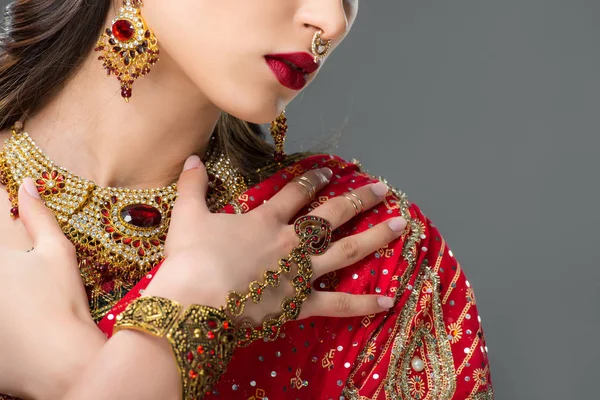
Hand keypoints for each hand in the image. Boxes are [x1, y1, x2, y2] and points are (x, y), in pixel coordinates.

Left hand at [0, 178, 104, 398]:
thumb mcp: (57, 253)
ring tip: (19, 285)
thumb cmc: (62, 304)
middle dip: (6, 241)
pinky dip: (5, 298)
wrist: (58, 361)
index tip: (6, 196)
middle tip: (20, 265)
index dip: (2, 201)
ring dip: (7, 274)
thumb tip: (28, 184)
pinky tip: (13, 304)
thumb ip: (39, 216)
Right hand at [145, 156, 406, 324]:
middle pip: (331, 215)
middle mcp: (290, 242)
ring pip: (345, 251)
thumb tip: (191, 158)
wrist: (194, 302)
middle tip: (383, 188)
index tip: (330, 170)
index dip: (313, 179)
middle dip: (358, 199)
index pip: (295, 193)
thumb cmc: (190, 259)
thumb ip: (192, 185)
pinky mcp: (299, 304)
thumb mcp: (187, 216)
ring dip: (374, 237)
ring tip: (400, 226)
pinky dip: (363, 303)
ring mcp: (299, 273)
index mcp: (265, 221)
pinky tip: (390, 300)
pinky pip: (337, 305)